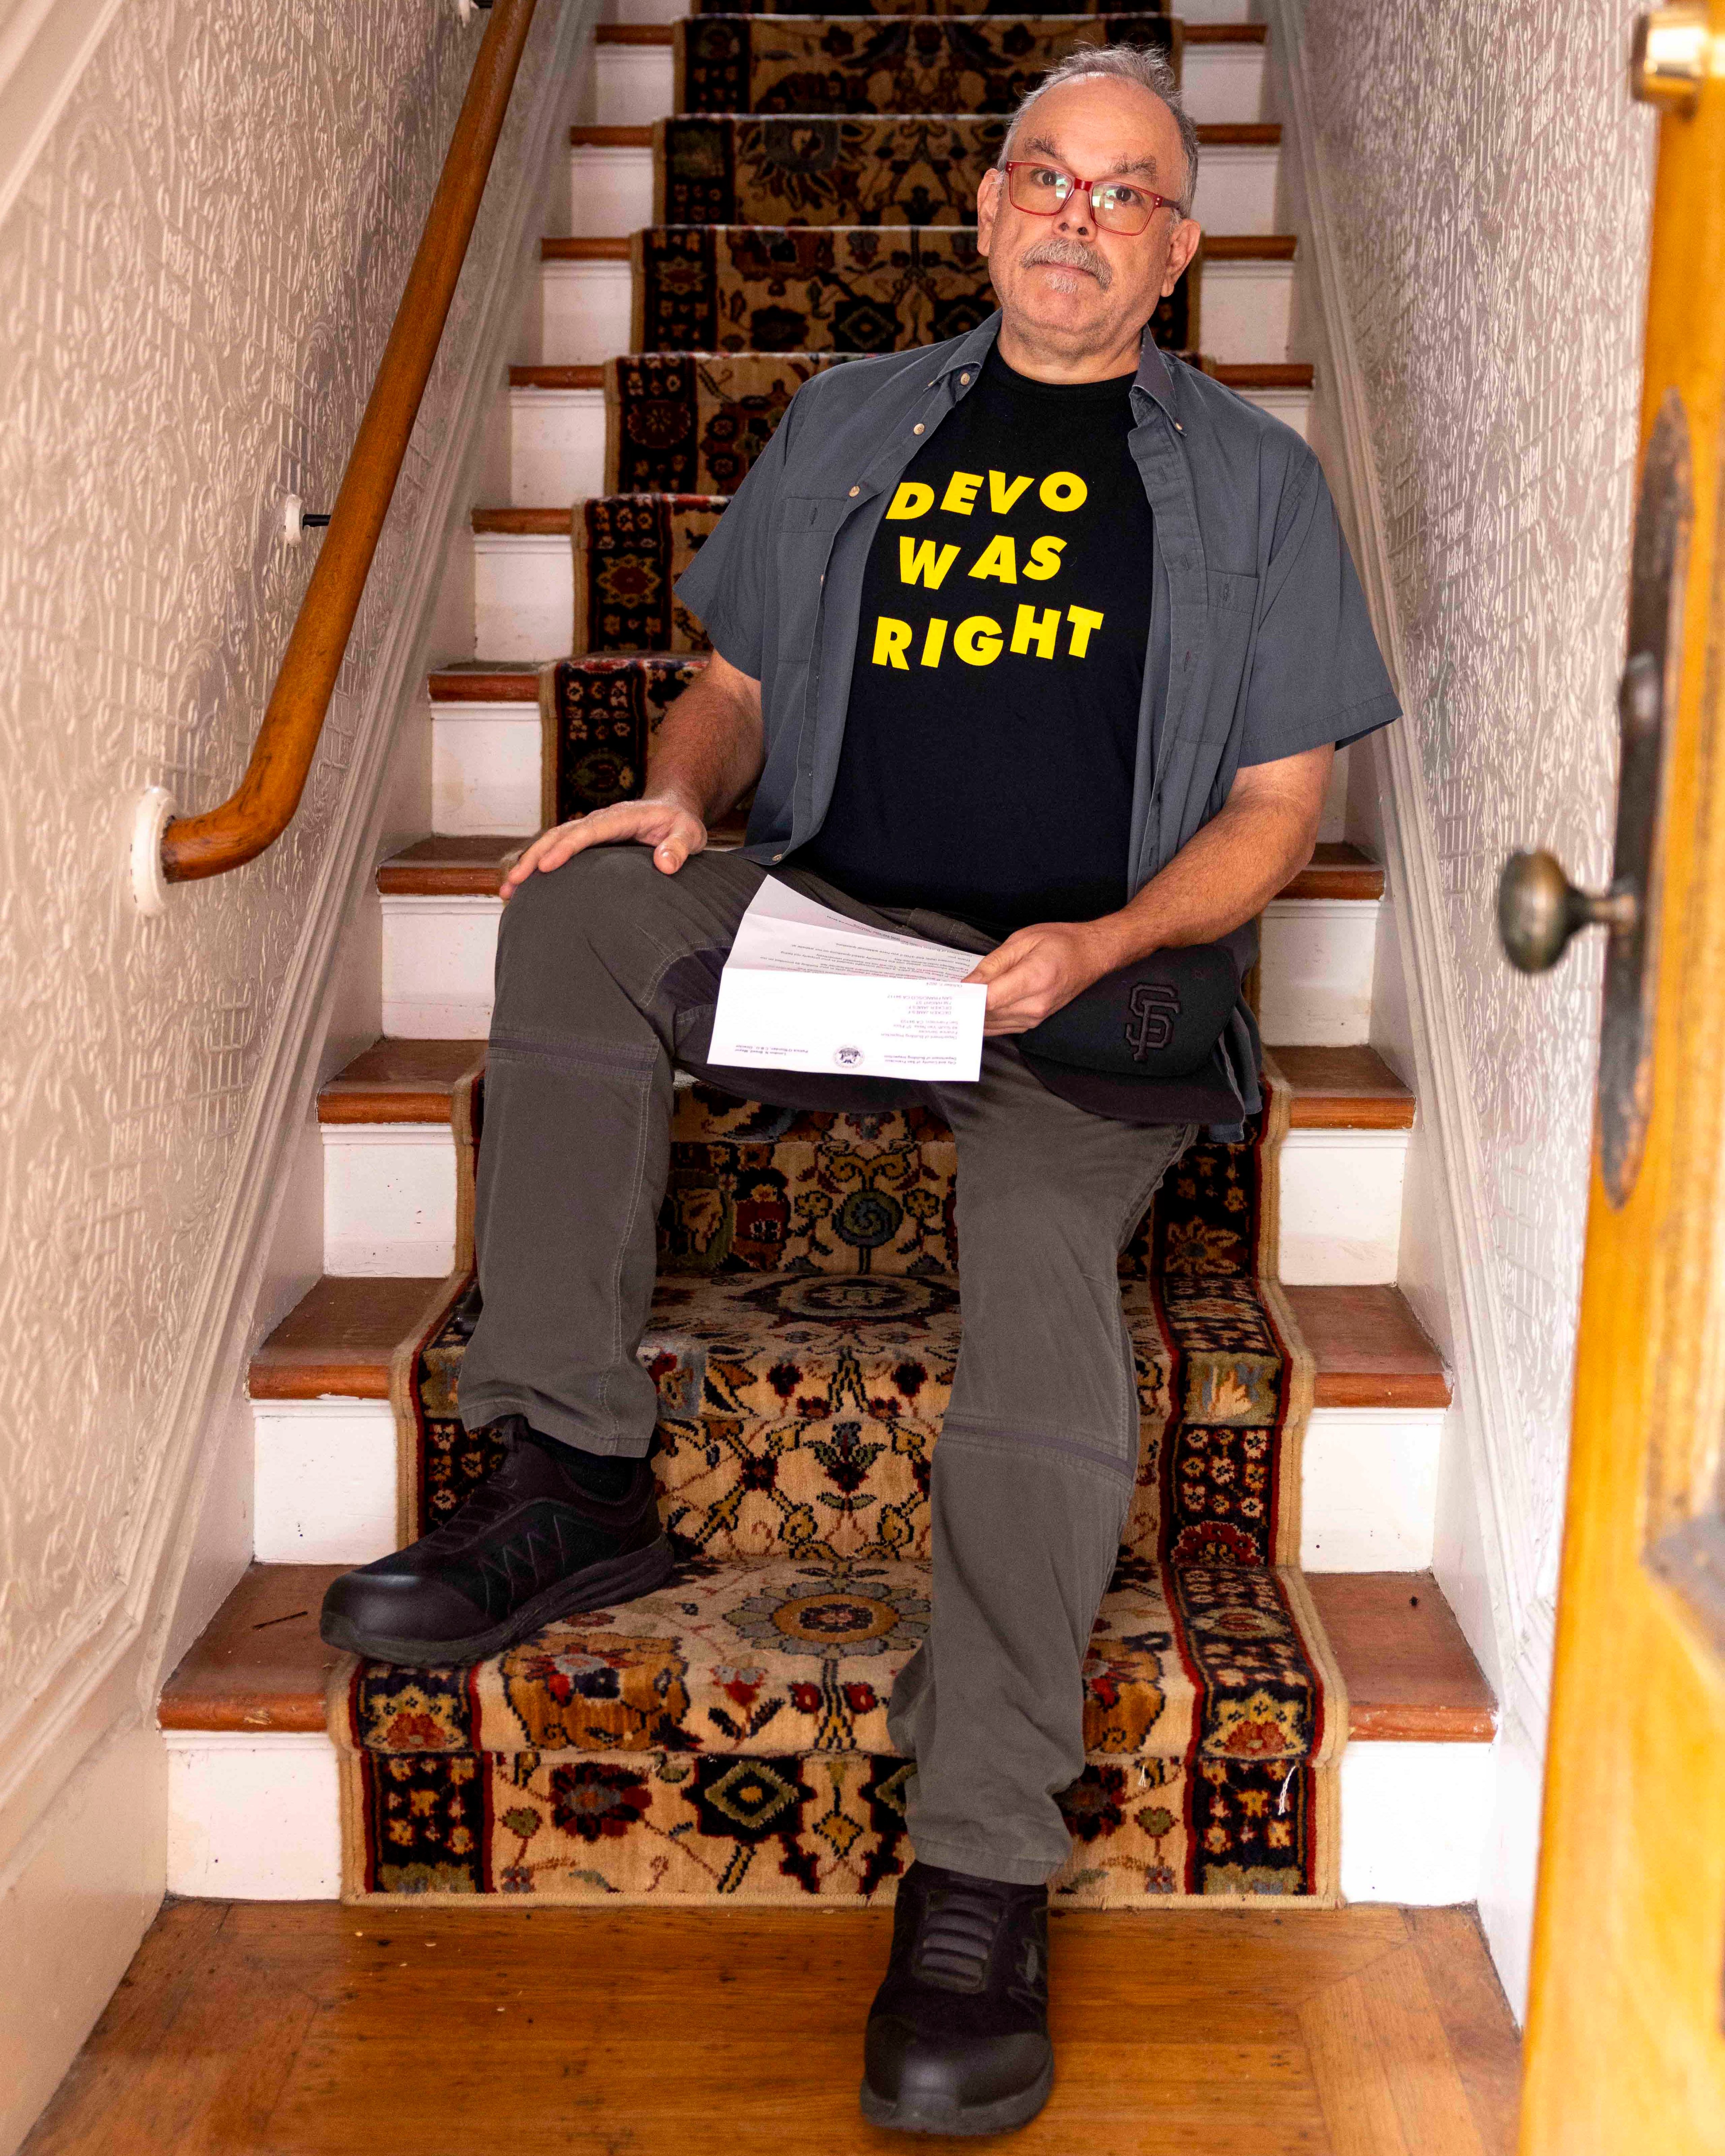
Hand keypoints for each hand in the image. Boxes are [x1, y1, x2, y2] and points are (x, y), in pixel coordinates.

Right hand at [499, 795, 707, 900]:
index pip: (587, 832)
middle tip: (514, 883)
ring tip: (508, 891)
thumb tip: (666, 864)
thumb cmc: (681, 823)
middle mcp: (599, 821)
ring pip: (553, 843)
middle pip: (560, 835)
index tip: (546, 866)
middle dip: (534, 857)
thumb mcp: (690, 832)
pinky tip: (524, 889)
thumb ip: (679, 846)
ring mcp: (591, 831)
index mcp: (621, 818)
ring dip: (529, 863)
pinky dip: (539, 866)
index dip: (565, 848)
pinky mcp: (587, 842)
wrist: (673, 809)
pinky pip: (558, 850)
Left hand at [963, 919, 1117, 1035]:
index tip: (948, 992)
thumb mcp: (1022, 941)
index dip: (965, 997)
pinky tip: (974, 1011)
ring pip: (992, 1023)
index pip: (989, 999)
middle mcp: (1036, 1004)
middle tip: (944, 997)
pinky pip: (1002, 1026)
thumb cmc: (1060, 943)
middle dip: (965, 1006)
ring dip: (973, 1015)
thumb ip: (992, 965)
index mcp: (1034, 979)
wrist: (1091, 956)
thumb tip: (967, 984)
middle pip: (988, 1014)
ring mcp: (1036, 1017)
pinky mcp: (1034, 1022)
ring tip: (956, 1003)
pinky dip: (986, 1020)